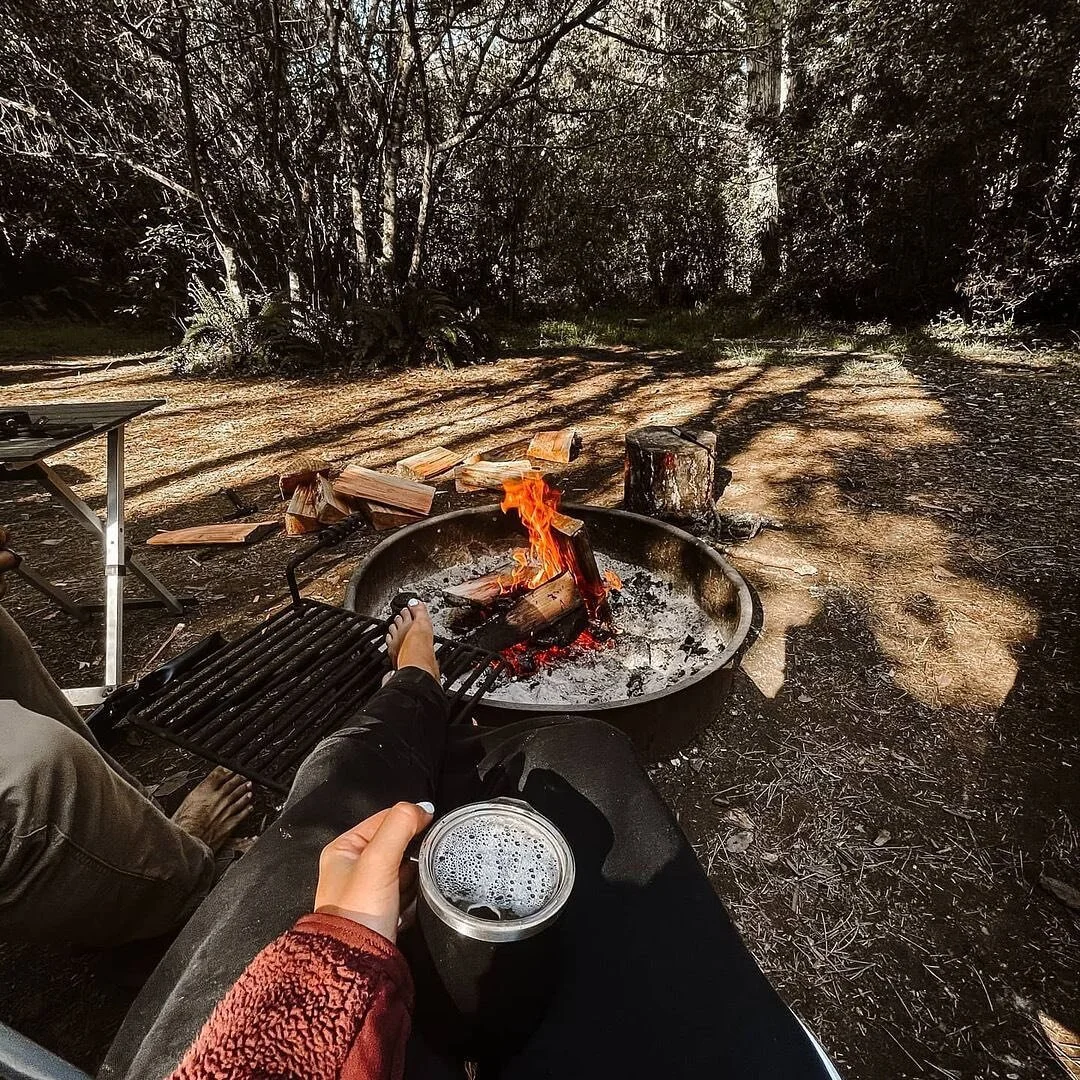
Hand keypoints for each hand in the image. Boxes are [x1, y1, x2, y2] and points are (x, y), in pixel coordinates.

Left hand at [314, 802, 432, 942]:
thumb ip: (399, 826)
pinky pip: (405, 887)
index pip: (383, 818)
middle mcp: (352, 866)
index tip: (432, 823)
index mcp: (343, 849)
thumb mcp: (378, 858)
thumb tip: (422, 809)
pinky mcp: (381, 908)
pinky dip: (415, 886)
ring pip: (402, 864)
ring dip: (416, 867)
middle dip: (413, 846)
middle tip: (430, 851)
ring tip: (425, 873)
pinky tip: (420, 891)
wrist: (357, 961)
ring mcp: (367, 889)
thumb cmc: (359, 909)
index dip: (408, 817)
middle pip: (394, 841)